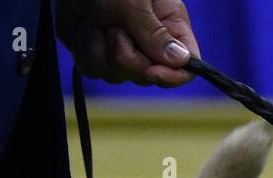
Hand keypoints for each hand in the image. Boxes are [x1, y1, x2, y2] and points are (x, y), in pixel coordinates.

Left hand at [56, 0, 199, 87]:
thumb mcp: (132, 2)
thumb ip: (155, 34)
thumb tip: (181, 60)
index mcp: (169, 23)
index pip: (187, 64)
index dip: (173, 75)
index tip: (152, 72)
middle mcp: (148, 41)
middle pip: (148, 75)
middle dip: (125, 57)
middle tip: (114, 28)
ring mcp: (121, 48)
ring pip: (118, 75)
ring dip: (100, 51)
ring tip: (96, 22)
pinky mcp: (96, 52)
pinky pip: (94, 70)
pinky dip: (84, 50)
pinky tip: (84, 27)